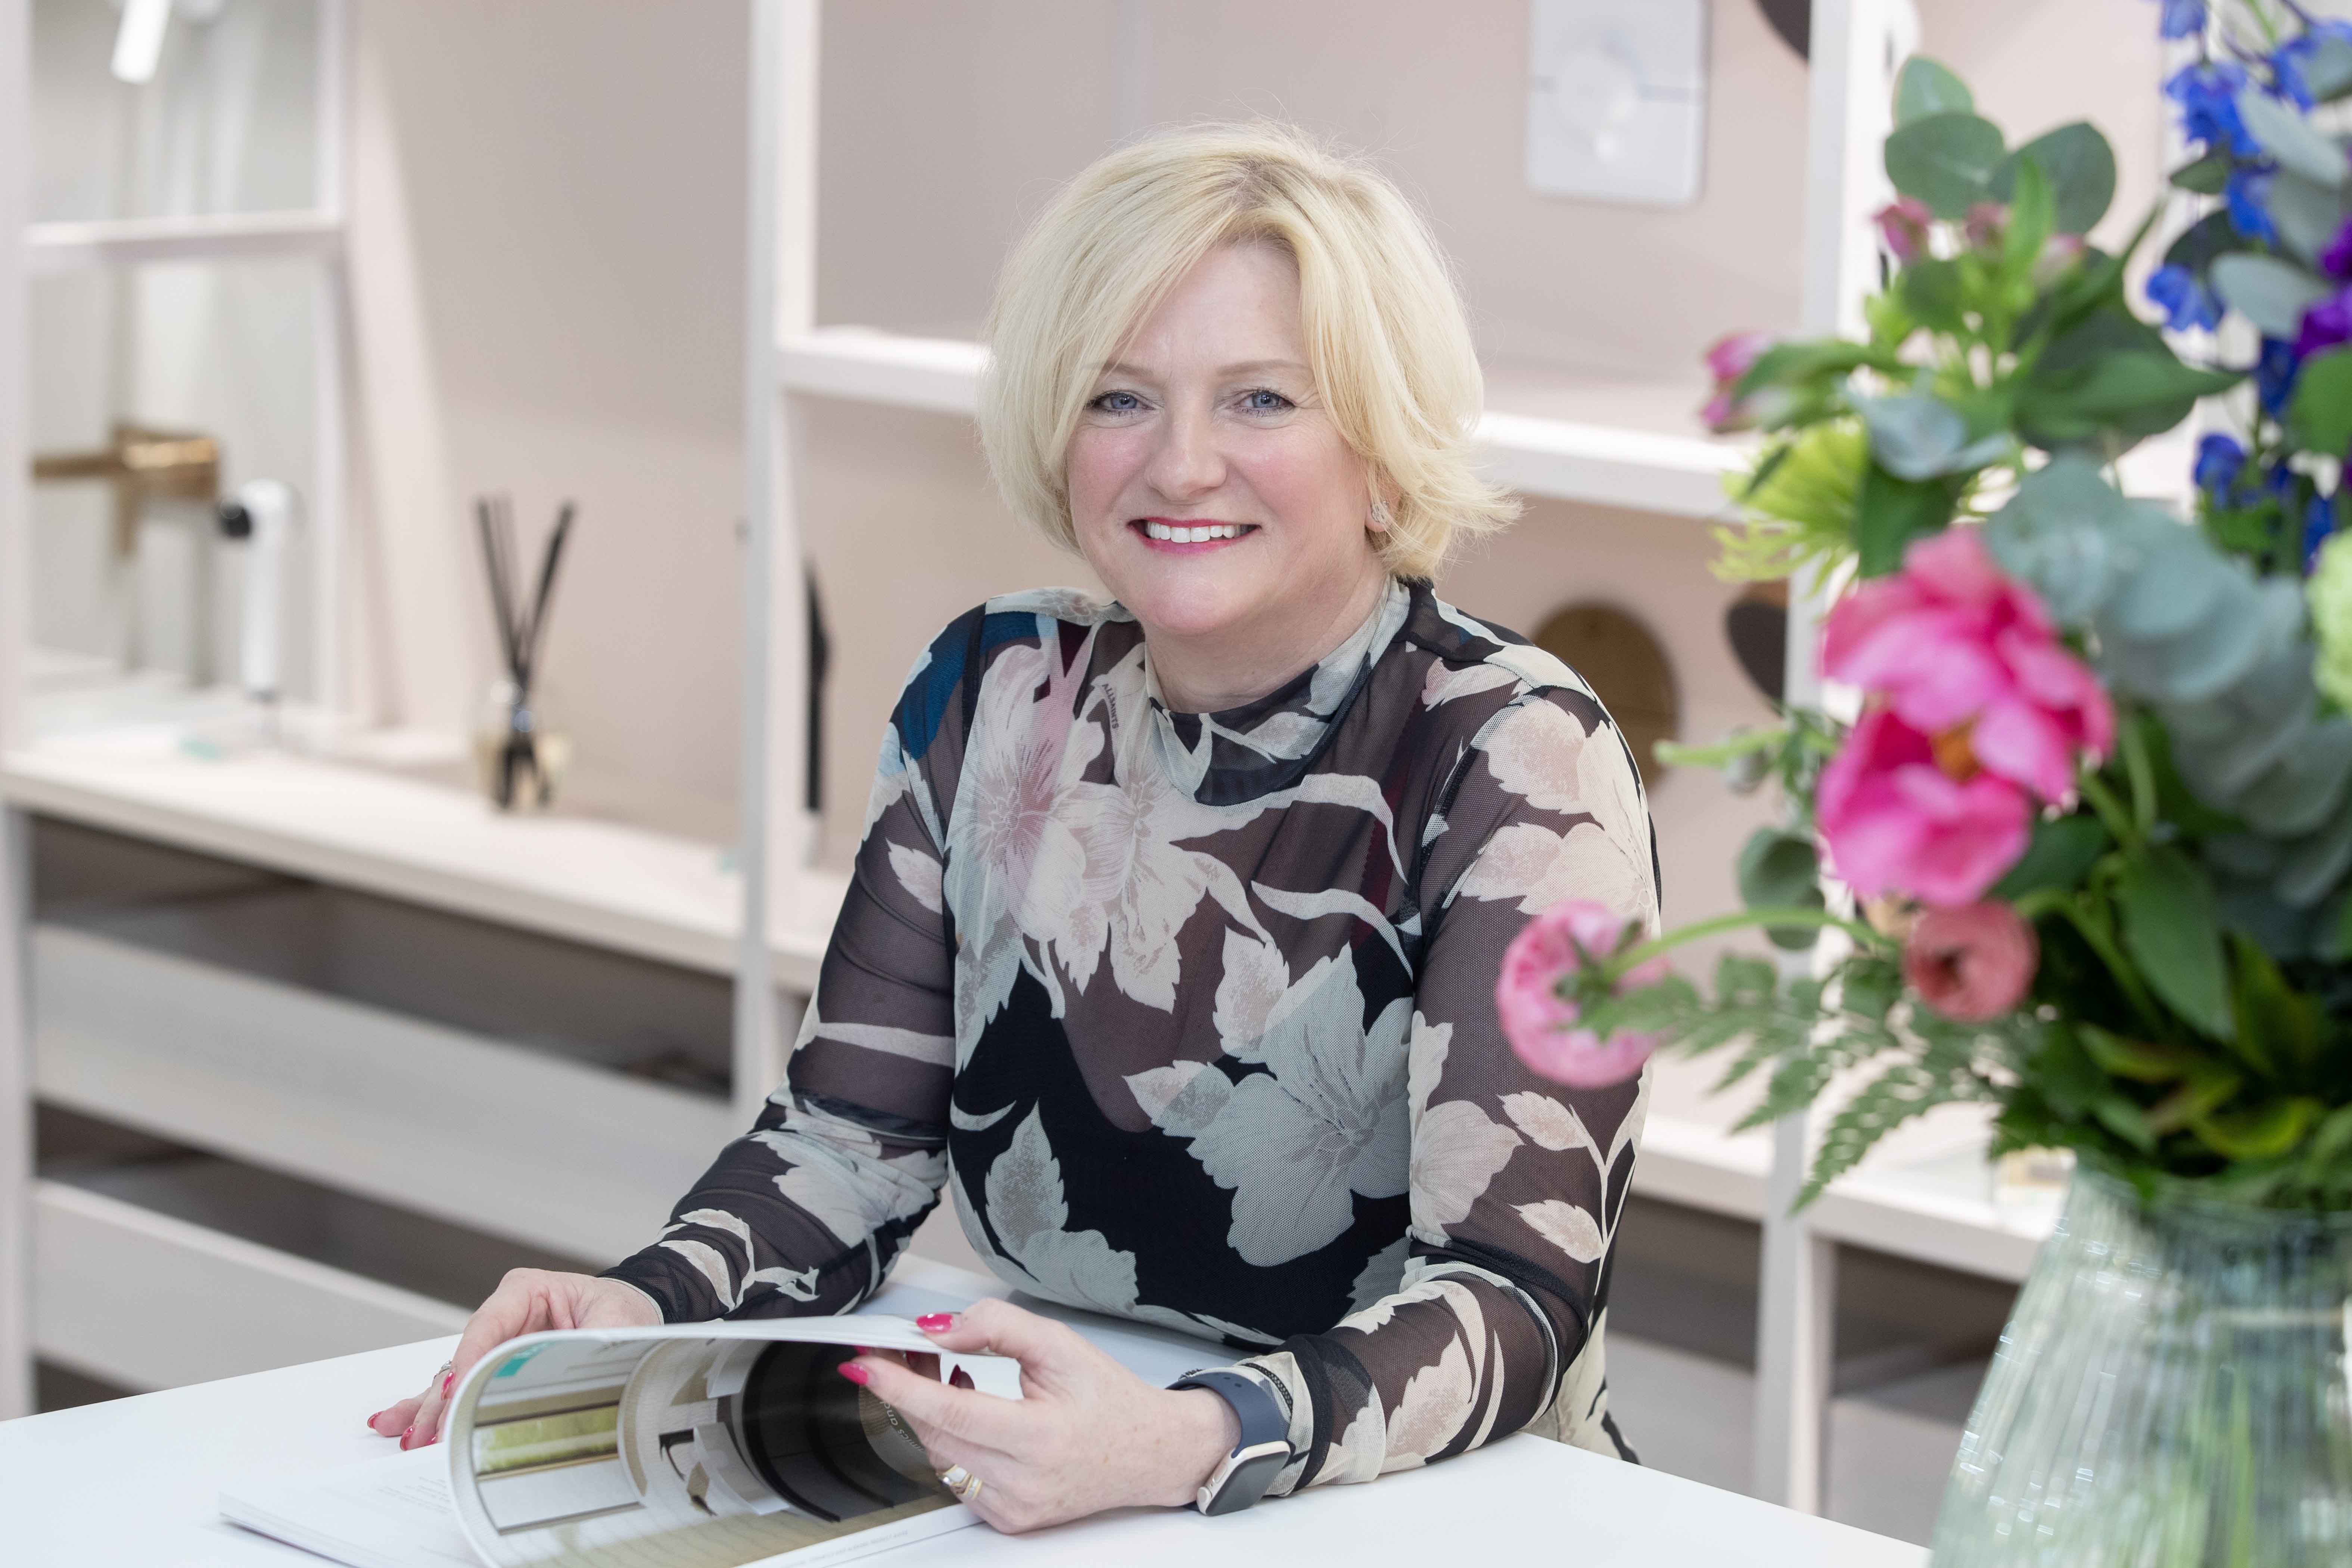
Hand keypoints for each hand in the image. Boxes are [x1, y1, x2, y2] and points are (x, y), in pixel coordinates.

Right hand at [365, 1269, 659, 1448]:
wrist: (633, 1314)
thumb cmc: (623, 1310)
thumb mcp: (615, 1322)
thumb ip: (587, 1346)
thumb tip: (564, 1374)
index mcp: (526, 1290)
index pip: (486, 1327)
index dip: (468, 1364)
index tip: (456, 1396)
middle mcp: (504, 1314)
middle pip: (463, 1356)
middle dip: (443, 1399)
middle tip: (429, 1437)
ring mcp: (497, 1339)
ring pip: (454, 1375)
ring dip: (430, 1409)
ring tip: (409, 1438)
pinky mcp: (497, 1364)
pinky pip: (460, 1386)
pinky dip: (434, 1408)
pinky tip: (402, 1425)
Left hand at [845, 1298, 1242, 1533]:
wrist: (1149, 1452)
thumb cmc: (1109, 1399)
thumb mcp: (1060, 1344)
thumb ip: (996, 1327)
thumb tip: (938, 1330)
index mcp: (1039, 1438)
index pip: (950, 1412)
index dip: (900, 1386)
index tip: (865, 1365)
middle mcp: (1023, 1482)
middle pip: (936, 1433)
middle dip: (908, 1388)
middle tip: (902, 1350)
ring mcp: (1013, 1507)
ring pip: (940, 1455)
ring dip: (928, 1412)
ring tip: (943, 1371)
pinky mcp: (1007, 1519)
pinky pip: (957, 1474)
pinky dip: (951, 1438)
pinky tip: (966, 1408)